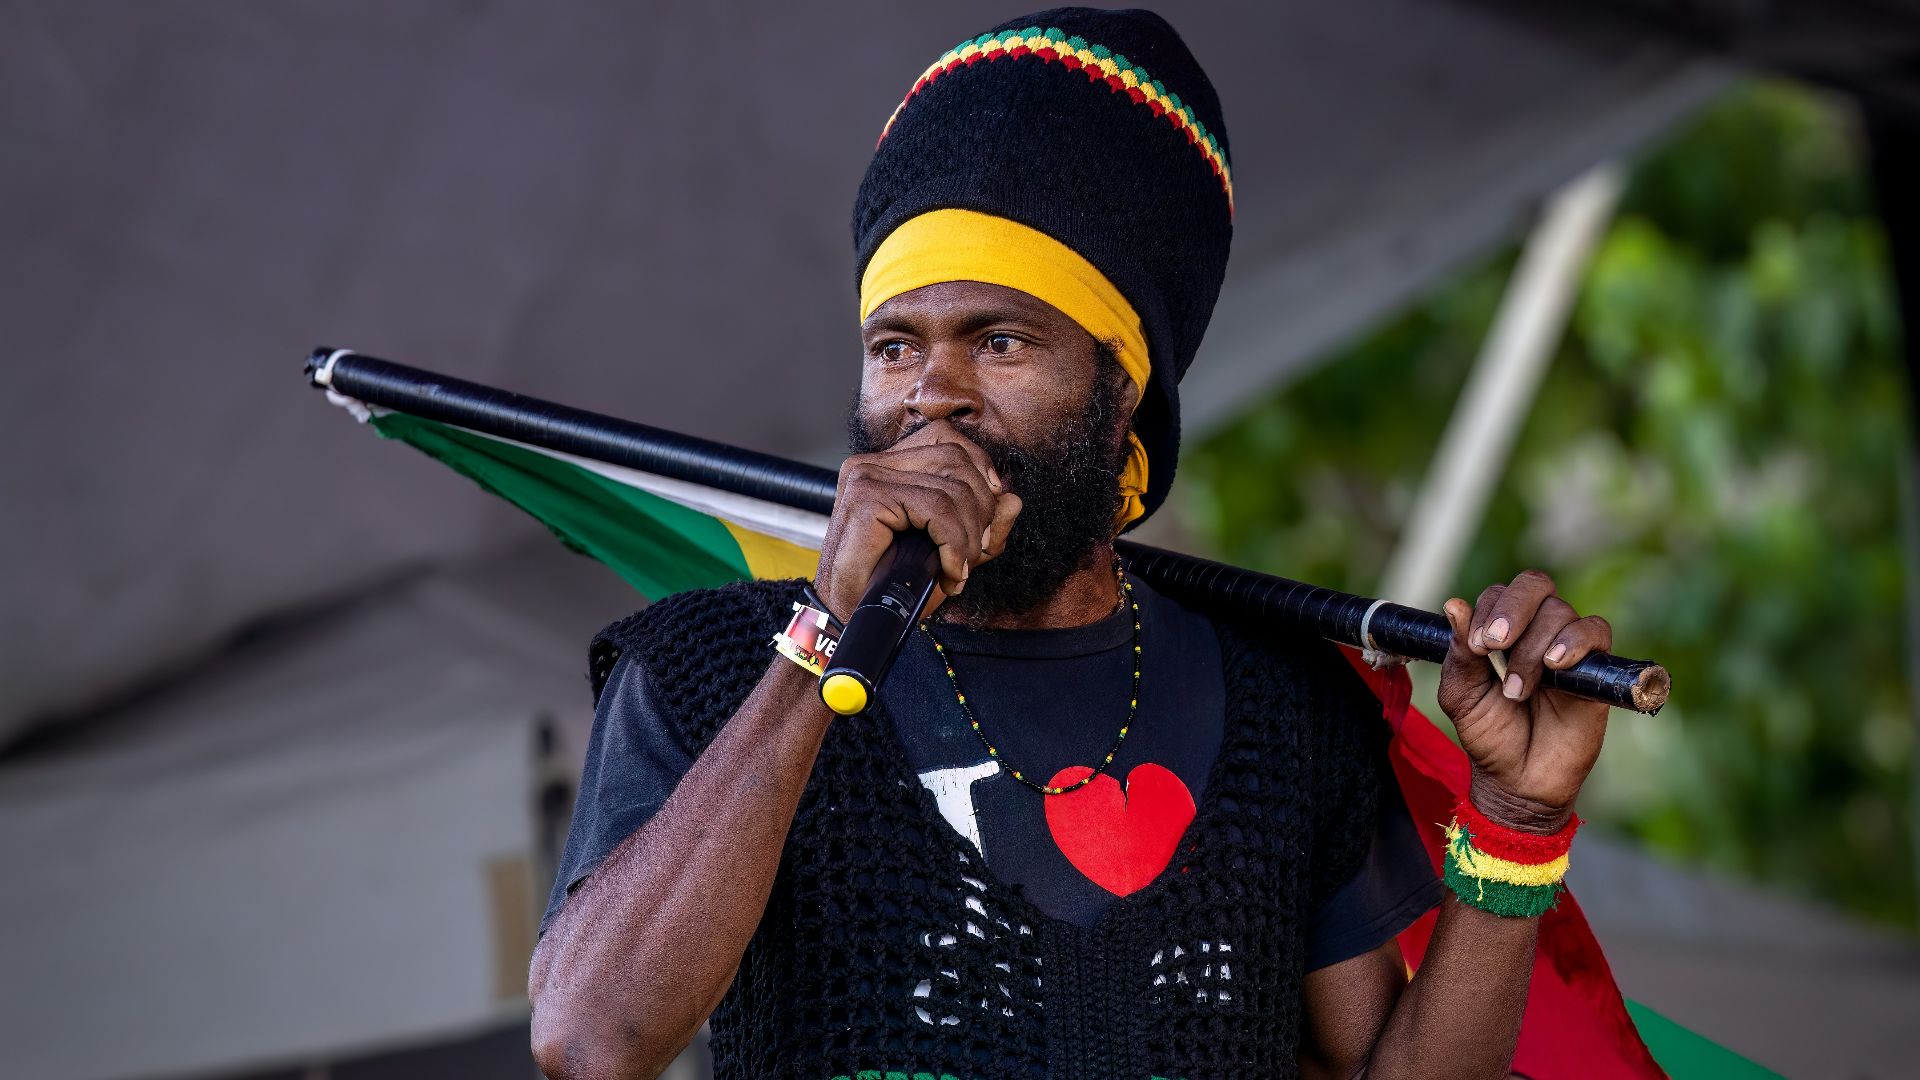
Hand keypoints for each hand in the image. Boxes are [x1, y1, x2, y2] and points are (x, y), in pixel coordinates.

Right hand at [815, 421, 1022, 621]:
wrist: (853, 618)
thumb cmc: (893, 586)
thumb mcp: (951, 552)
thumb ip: (983, 526)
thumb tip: (1013, 500)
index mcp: (888, 466)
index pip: (948, 441)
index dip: (980, 470)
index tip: (989, 516)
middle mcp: (873, 463)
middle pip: (955, 459)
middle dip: (981, 510)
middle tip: (974, 554)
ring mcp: (867, 476)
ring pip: (951, 488)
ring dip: (969, 537)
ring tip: (959, 569)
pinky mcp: (867, 497)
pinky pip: (936, 508)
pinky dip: (954, 545)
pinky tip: (951, 573)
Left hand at [1437, 570, 1612, 832]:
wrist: (1518, 779)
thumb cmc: (1489, 733)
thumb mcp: (1461, 693)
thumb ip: (1459, 651)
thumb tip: (1453, 604)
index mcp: (1501, 629)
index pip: (1498, 594)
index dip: (1487, 610)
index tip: (1475, 646)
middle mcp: (1536, 630)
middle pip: (1534, 585)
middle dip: (1511, 609)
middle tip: (1493, 644)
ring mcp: (1568, 646)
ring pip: (1559, 612)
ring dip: (1533, 648)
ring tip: (1516, 690)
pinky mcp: (1596, 668)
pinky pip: (1596, 632)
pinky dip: (1575, 642)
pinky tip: (1555, 665)